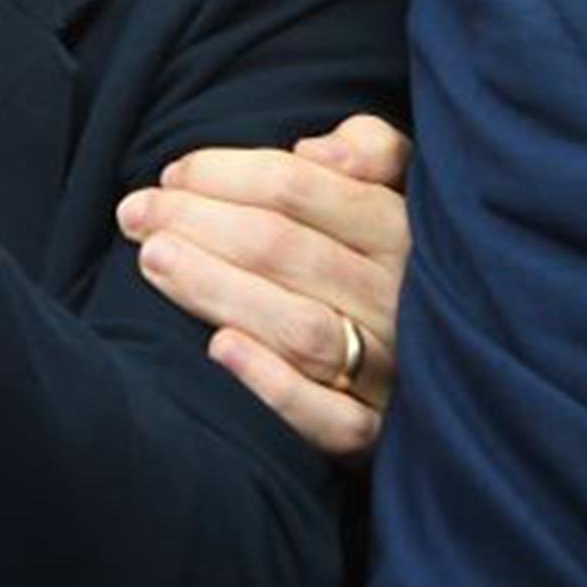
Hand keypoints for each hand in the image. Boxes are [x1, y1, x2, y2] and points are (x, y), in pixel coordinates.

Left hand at [116, 115, 411, 457]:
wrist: (451, 370)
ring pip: (299, 328)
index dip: (223, 174)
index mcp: (404, 230)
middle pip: (284, 250)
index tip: (170, 174)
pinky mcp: (378, 435)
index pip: (299, 188)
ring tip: (153, 260)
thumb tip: (315, 151)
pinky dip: (274, 386)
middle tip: (135, 214)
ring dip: (216, 289)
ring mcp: (393, 371)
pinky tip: (218, 350)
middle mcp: (401, 299)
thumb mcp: (396, 188)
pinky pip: (332, 420)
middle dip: (198, 223)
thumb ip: (370, 151)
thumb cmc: (384, 259)